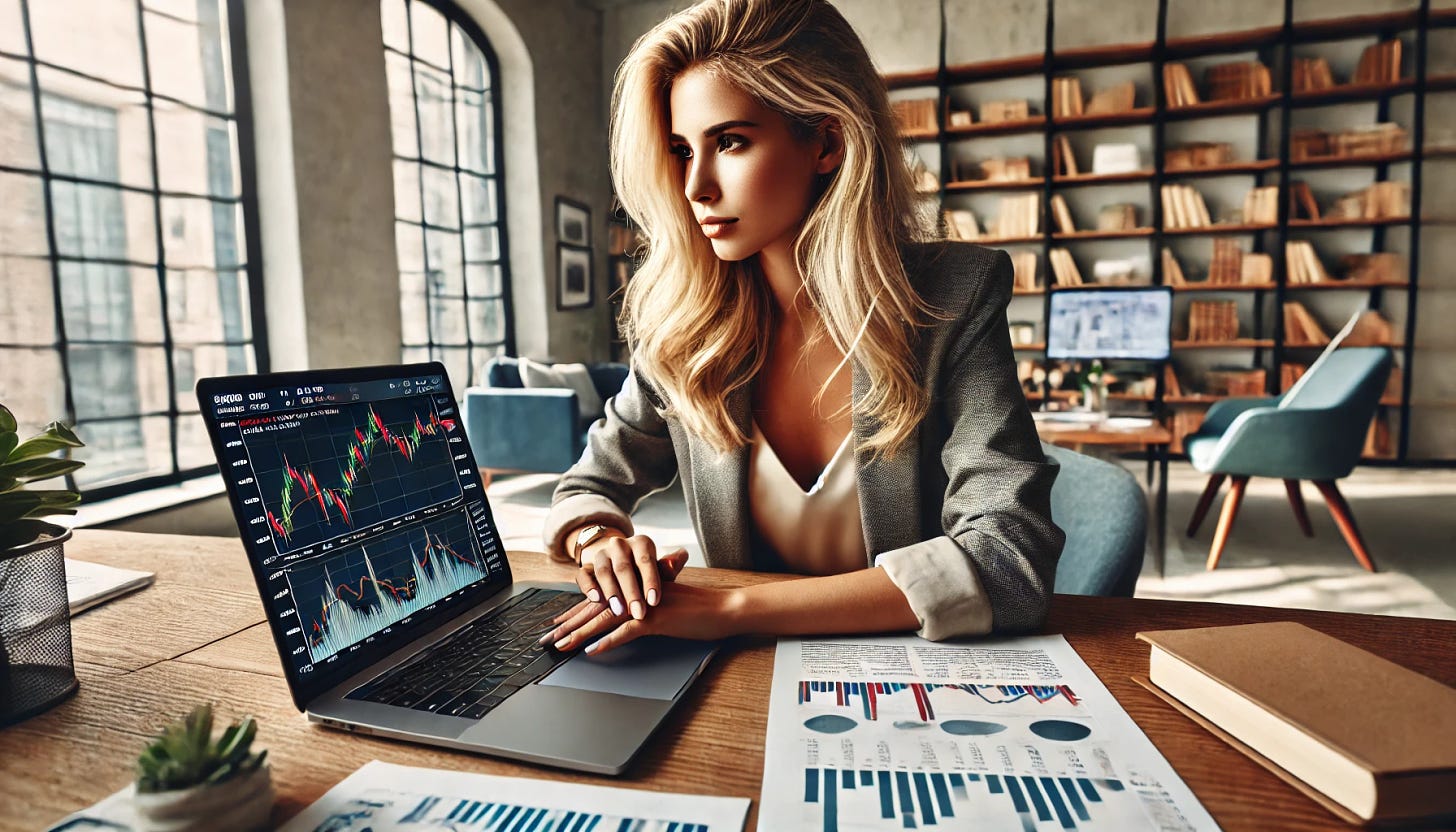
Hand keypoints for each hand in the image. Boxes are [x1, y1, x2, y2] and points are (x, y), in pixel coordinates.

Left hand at [544, 578, 742, 655]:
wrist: (724, 608)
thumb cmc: (699, 609)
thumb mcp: (667, 604)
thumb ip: (648, 605)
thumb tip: (631, 618)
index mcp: (637, 587)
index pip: (601, 599)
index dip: (577, 611)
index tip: (558, 622)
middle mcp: (637, 592)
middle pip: (597, 608)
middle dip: (570, 623)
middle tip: (548, 637)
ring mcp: (646, 605)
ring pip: (606, 619)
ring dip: (581, 633)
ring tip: (562, 645)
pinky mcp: (657, 619)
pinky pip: (627, 631)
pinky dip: (608, 642)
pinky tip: (593, 651)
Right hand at [576, 536, 685, 621]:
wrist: (620, 564)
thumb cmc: (646, 573)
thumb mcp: (660, 569)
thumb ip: (669, 567)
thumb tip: (681, 556)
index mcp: (641, 543)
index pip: (646, 561)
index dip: (650, 581)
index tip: (654, 601)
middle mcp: (619, 545)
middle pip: (624, 568)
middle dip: (632, 592)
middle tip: (639, 613)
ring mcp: (601, 555)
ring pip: (604, 571)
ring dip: (611, 592)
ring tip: (619, 611)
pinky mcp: (586, 567)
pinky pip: (583, 575)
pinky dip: (588, 587)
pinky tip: (596, 599)